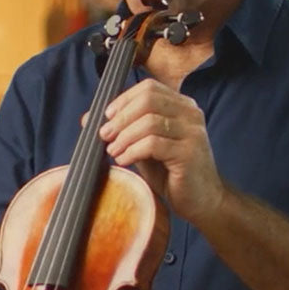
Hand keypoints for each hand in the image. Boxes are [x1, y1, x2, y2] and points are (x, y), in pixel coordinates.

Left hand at [98, 79, 224, 225]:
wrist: (201, 201)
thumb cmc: (171, 173)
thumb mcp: (143, 147)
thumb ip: (123, 130)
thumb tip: (87, 118)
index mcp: (182, 106)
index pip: (149, 88)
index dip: (123, 99)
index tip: (106, 116)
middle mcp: (190, 114)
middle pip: (148, 100)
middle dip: (121, 117)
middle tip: (104, 135)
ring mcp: (193, 132)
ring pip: (150, 122)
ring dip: (124, 137)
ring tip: (113, 151)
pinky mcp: (189, 153)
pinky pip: (153, 144)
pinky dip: (133, 151)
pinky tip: (124, 161)